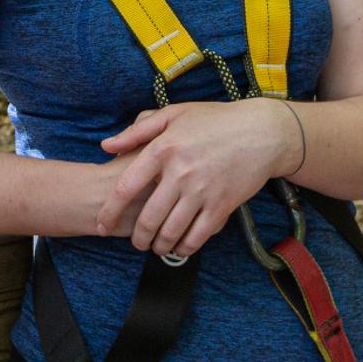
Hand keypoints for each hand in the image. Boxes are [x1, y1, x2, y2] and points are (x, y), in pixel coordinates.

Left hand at [94, 99, 297, 259]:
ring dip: (159, 246)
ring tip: (155, 247)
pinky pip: (198, 236)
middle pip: (148, 218)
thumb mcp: (174, 114)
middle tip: (135, 242)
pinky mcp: (222, 205)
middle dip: (137, 237)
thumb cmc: (215, 120)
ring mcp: (202, 191)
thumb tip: (106, 146)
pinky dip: (185, 248)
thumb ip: (137, 131)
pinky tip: (179, 248)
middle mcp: (180, 173)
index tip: (101, 224)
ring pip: (171, 232)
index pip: (126, 187)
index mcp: (163, 149)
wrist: (261, 131)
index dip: (110, 211)